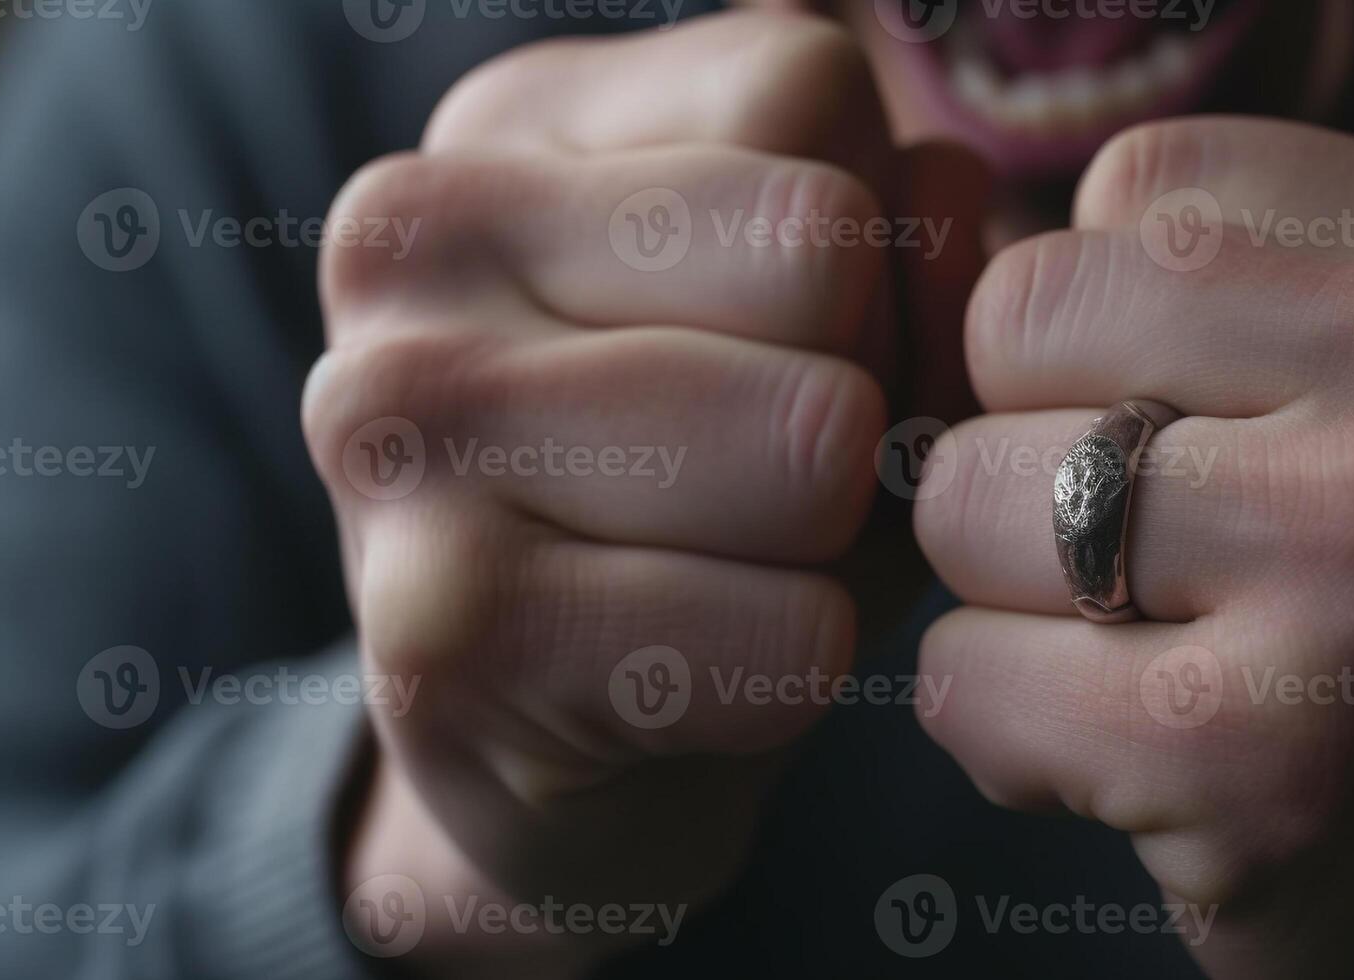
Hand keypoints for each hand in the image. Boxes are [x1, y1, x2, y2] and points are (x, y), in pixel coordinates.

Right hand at [302, 12, 969, 974]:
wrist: (539, 741)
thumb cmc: (706, 503)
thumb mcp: (819, 336)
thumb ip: (908, 245)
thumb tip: (953, 210)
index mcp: (509, 126)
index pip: (806, 88)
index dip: (883, 245)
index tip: (818, 345)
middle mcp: (413, 240)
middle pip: (819, 253)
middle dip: (868, 394)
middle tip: (794, 479)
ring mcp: (400, 424)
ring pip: (812, 444)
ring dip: (838, 543)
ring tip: (747, 566)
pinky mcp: (438, 622)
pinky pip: (783, 630)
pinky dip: (799, 669)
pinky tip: (702, 669)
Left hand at [913, 117, 1353, 976]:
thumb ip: (1195, 272)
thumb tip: (936, 259)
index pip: (1136, 187)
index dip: (1108, 327)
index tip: (1212, 431)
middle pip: (1021, 318)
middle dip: (1032, 447)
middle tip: (1157, 557)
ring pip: (964, 494)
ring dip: (1007, 593)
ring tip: (1152, 654)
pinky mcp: (1261, 762)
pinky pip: (958, 676)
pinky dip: (1001, 726)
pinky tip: (1135, 758)